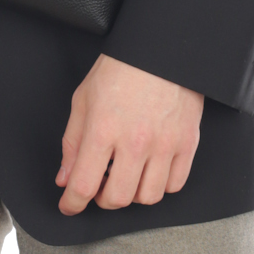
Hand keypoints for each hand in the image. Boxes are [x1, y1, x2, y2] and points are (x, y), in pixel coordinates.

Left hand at [55, 54, 203, 214]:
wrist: (161, 47)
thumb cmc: (120, 69)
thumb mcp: (83, 100)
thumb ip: (72, 143)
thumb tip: (65, 178)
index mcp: (103, 129)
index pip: (83, 186)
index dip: (71, 203)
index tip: (68, 205)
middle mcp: (135, 142)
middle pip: (117, 199)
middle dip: (101, 199)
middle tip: (99, 185)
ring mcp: (164, 145)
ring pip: (147, 198)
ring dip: (132, 193)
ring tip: (126, 175)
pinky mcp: (187, 143)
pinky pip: (174, 185)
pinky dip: (160, 185)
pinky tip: (150, 170)